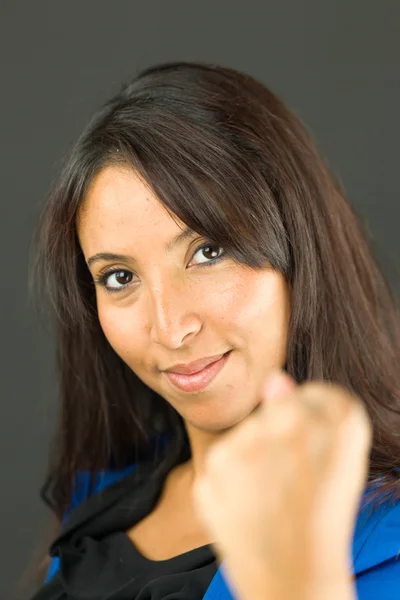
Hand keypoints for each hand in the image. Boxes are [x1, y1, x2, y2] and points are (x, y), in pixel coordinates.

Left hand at [192, 370, 371, 599]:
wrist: (293, 579)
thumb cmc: (320, 518)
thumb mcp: (337, 461)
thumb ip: (310, 410)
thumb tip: (273, 377)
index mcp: (335, 417)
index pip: (313, 395)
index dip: (312, 429)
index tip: (313, 457)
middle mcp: (289, 423)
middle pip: (276, 410)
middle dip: (281, 437)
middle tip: (291, 482)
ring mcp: (247, 444)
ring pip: (245, 432)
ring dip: (253, 456)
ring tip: (270, 498)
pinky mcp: (210, 470)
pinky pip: (221, 459)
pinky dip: (231, 479)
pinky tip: (248, 505)